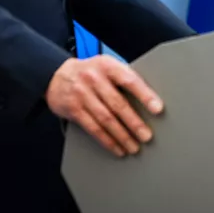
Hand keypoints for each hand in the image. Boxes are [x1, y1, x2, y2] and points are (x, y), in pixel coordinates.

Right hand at [46, 55, 164, 157]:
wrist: (55, 76)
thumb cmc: (89, 72)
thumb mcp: (106, 66)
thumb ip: (123, 77)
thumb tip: (149, 99)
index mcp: (108, 65)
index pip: (129, 80)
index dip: (145, 95)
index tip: (158, 108)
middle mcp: (94, 79)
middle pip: (118, 104)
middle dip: (134, 123)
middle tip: (147, 136)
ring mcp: (82, 94)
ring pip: (106, 119)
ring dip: (122, 136)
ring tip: (134, 146)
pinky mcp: (73, 109)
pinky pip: (93, 128)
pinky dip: (107, 140)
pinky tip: (117, 148)